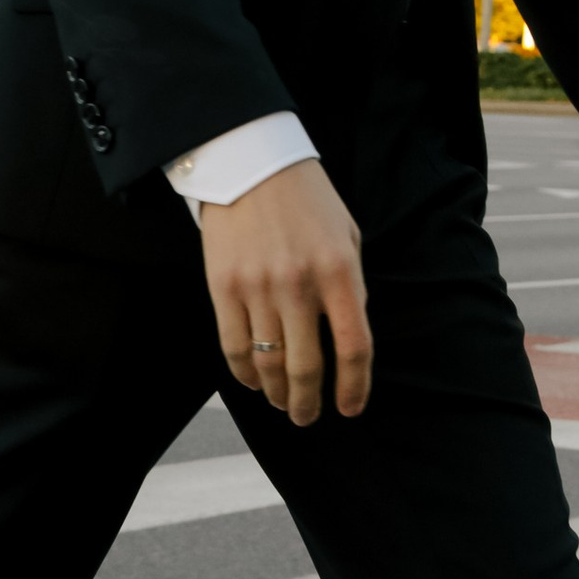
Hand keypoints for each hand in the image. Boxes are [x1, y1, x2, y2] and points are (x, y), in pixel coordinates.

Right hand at [200, 157, 370, 424]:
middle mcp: (299, 285)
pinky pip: (233, 347)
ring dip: (278, 394)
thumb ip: (350, 286)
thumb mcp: (346, 235)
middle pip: (308, 367)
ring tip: (283, 404)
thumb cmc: (307, 198)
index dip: (355, 387)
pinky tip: (254, 382)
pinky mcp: (223, 288)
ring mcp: (258, 288)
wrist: (251, 162)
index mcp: (339, 271)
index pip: (354, 347)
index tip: (351, 408)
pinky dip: (245, 374)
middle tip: (308, 416)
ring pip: (269, 364)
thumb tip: (348, 337)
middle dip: (309, 403)